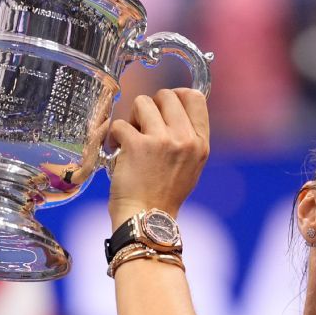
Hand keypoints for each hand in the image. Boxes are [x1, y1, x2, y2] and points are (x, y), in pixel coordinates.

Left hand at [107, 88, 208, 226]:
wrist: (147, 219)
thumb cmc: (164, 196)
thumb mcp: (190, 166)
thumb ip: (187, 138)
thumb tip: (173, 111)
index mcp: (200, 143)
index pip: (195, 98)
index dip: (176, 95)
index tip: (163, 105)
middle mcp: (185, 139)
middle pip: (167, 95)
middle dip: (151, 106)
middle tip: (143, 126)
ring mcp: (162, 141)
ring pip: (142, 102)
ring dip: (132, 118)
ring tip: (131, 138)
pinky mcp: (137, 145)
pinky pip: (121, 123)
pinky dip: (115, 135)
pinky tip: (118, 149)